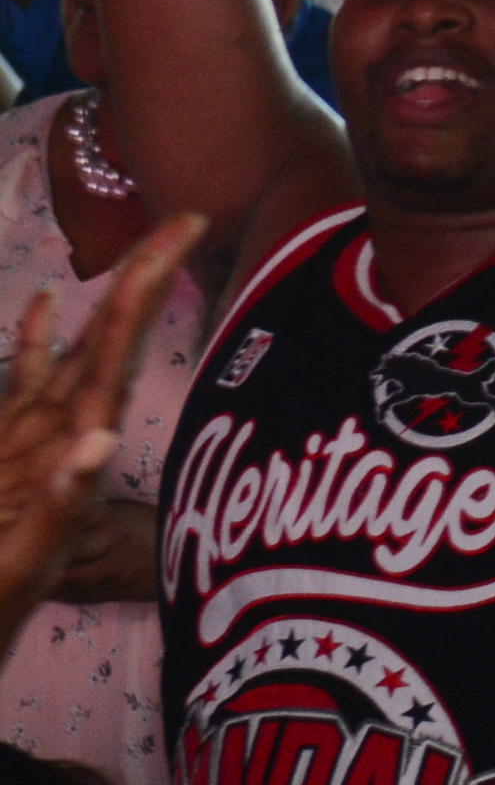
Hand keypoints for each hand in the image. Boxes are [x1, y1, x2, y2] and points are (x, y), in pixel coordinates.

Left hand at [0, 217, 196, 634]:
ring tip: (145, 255)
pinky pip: (29, 378)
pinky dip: (40, 338)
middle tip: (186, 221)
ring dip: (113, 302)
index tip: (180, 235)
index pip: (112, 349)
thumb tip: (102, 438)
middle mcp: (46, 429)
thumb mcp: (20, 563)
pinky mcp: (10, 446)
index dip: (147, 289)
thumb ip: (58, 504)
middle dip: (143, 277)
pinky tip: (46, 301)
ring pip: (77, 351)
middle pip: (103, 337)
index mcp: (60, 443)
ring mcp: (24, 434)